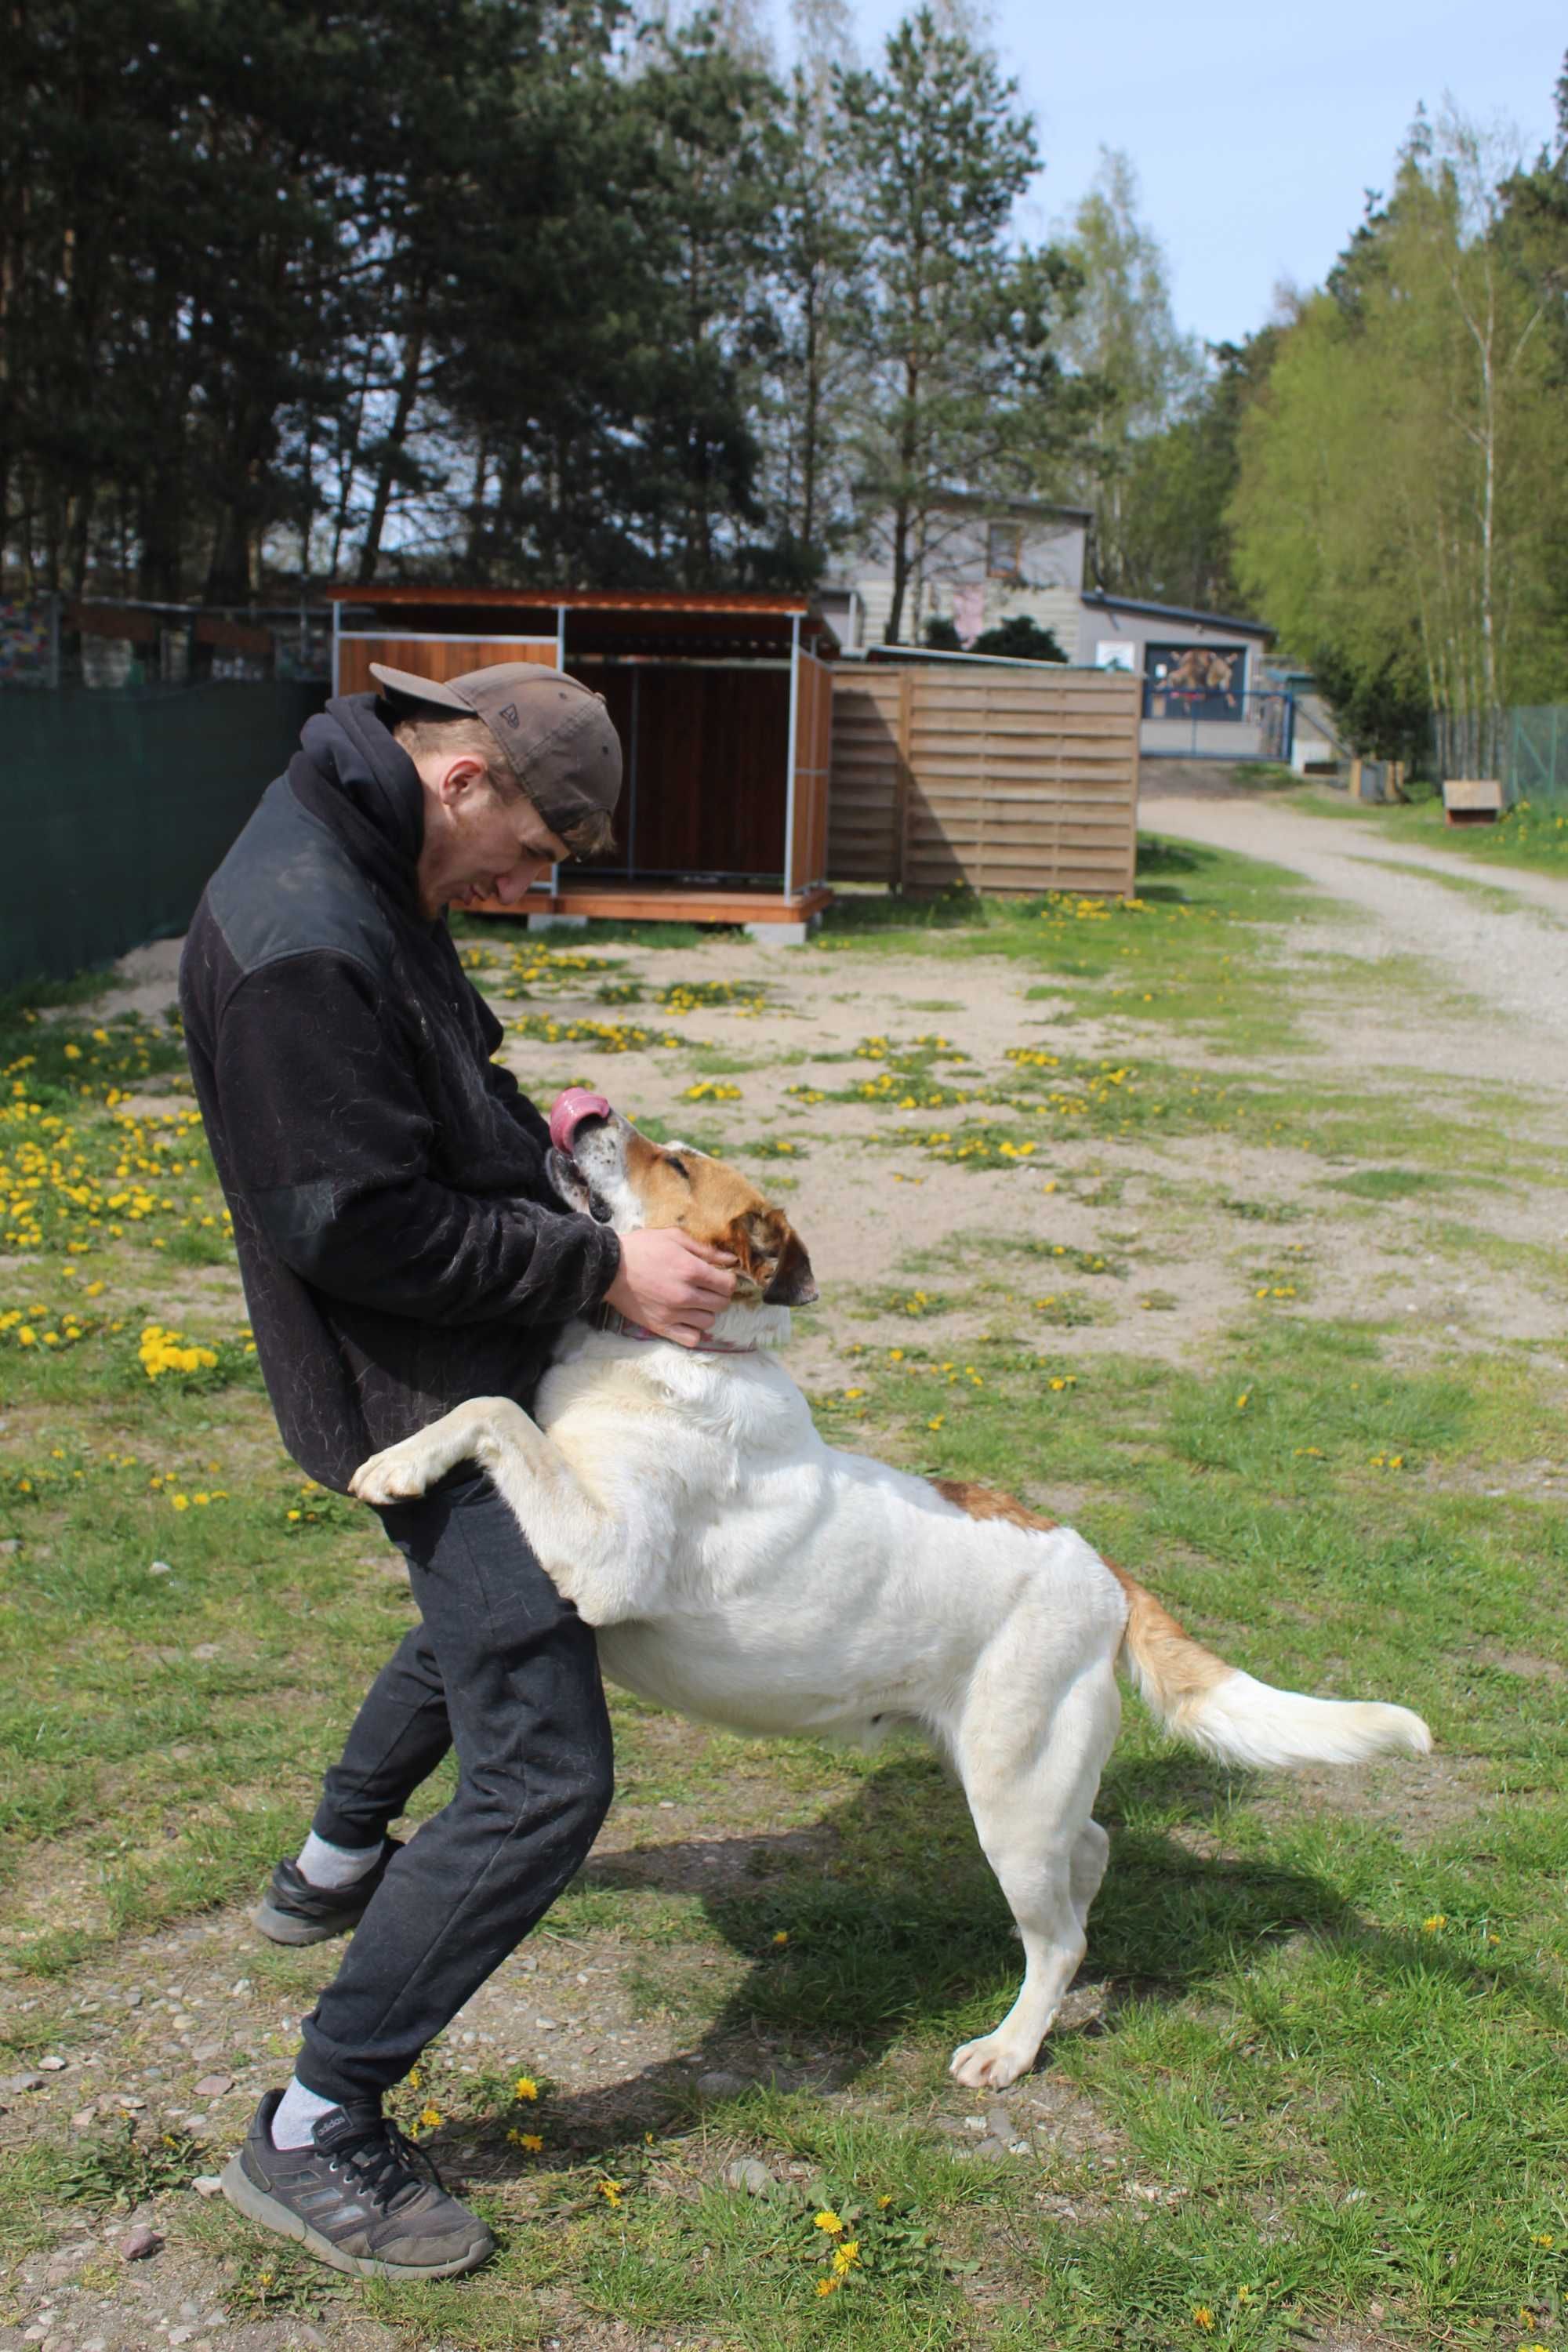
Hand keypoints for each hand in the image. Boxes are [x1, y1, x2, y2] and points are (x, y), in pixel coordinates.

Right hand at [605, 1227, 736, 1346]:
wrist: (609, 1268)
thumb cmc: (642, 1248)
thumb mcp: (674, 1237)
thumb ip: (705, 1249)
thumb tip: (731, 1259)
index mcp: (691, 1270)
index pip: (727, 1284)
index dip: (727, 1280)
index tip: (719, 1277)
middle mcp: (685, 1295)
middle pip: (721, 1304)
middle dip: (719, 1295)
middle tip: (707, 1288)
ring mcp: (673, 1313)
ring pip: (709, 1322)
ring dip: (706, 1312)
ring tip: (695, 1303)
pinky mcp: (661, 1327)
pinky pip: (691, 1339)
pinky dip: (694, 1331)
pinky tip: (687, 1319)